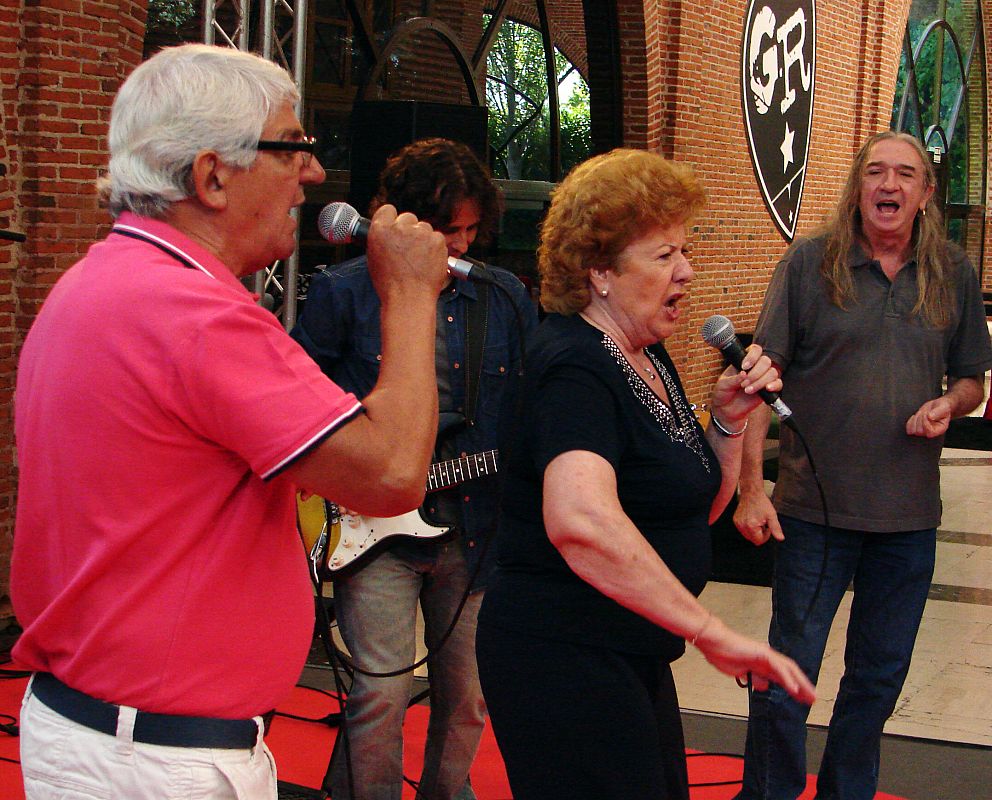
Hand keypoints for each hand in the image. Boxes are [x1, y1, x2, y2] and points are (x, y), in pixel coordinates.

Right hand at [365, 204, 448, 302]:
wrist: (409, 299)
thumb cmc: (390, 285)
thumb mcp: (374, 259)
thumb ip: (381, 240)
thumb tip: (387, 233)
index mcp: (380, 230)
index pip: (387, 210)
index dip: (392, 220)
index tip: (396, 227)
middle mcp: (400, 228)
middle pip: (407, 218)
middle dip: (409, 231)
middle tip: (409, 249)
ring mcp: (420, 233)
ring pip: (424, 228)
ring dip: (423, 239)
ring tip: (419, 259)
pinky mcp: (436, 240)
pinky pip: (437, 238)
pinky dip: (435, 247)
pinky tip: (429, 262)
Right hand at [694, 616, 815, 704]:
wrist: (714, 643)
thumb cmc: (722, 654)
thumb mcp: (740, 672)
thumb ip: (753, 678)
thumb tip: (762, 685)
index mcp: (762, 662)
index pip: (782, 675)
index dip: (793, 685)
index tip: (801, 697)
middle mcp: (767, 657)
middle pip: (790, 671)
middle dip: (802, 686)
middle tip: (812, 699)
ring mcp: (766, 654)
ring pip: (788, 669)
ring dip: (800, 683)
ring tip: (809, 696)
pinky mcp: (763, 654)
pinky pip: (778, 668)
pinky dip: (787, 679)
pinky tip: (794, 689)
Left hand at [709, 344, 781, 426]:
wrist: (726, 409)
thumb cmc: (723, 393)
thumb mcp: (723, 384)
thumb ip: (733, 379)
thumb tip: (743, 374)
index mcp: (744, 361)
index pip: (755, 350)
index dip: (752, 356)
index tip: (744, 367)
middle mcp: (755, 367)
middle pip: (766, 361)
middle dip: (755, 373)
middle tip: (744, 384)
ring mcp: (763, 378)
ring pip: (772, 372)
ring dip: (760, 382)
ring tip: (748, 390)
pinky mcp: (768, 389)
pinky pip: (778, 383)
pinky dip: (774, 385)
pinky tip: (766, 389)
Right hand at [733, 487, 783, 544]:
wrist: (751, 493)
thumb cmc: (761, 503)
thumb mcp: (772, 516)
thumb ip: (776, 528)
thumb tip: (780, 538)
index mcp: (751, 526)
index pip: (758, 541)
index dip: (765, 536)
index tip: (767, 527)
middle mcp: (742, 526)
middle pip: (752, 540)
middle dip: (759, 534)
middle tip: (763, 523)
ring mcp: (738, 523)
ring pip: (747, 536)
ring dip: (753, 531)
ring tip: (757, 520)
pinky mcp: (735, 521)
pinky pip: (743, 530)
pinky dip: (748, 527)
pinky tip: (752, 519)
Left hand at [906, 396, 952, 438]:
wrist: (937, 407)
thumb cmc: (943, 408)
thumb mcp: (943, 407)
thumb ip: (938, 412)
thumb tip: (930, 416)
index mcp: (940, 429)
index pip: (930, 433)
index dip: (925, 424)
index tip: (927, 414)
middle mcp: (931, 432)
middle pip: (919, 432)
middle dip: (920, 419)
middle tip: (925, 412)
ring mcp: (923, 432)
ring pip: (913, 431)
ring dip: (915, 420)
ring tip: (921, 414)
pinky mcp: (917, 429)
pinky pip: (909, 430)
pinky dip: (910, 422)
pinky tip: (915, 416)